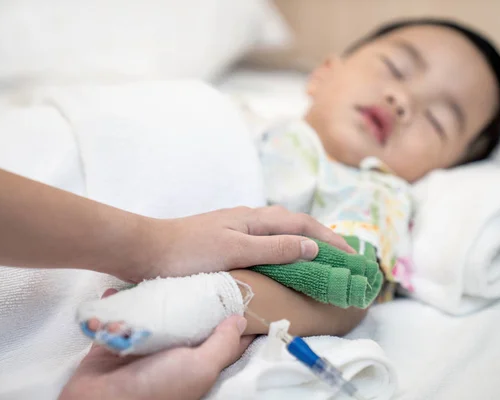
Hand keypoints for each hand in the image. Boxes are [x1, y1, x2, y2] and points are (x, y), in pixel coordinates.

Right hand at [60, 291, 252, 399]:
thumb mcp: (200, 367)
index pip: (220, 336)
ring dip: (148, 298)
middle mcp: (170, 353)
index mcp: (195, 360)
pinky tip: (115, 290)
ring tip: (152, 277)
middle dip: (186, 296)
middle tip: (190, 269)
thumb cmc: (157, 389)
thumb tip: (242, 321)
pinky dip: (113, 304)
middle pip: (184, 318)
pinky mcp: (113, 343)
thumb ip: (223, 345)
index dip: (231, 314)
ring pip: (150, 314)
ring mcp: (141, 347)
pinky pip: (114, 317)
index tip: (238, 287)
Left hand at [121, 206, 353, 281]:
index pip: (303, 225)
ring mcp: (238, 226)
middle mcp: (250, 218)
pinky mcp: (228, 237)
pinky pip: (268, 238)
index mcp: (255, 219)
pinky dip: (286, 246)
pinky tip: (284, 258)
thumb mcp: (236, 252)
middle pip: (296, 223)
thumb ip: (274, 248)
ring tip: (322, 256)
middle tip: (344, 256)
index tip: (352, 254)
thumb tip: (312, 246)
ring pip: (282, 229)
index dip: (330, 238)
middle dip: (322, 237)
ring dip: (305, 240)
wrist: (147, 249)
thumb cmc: (189, 252)